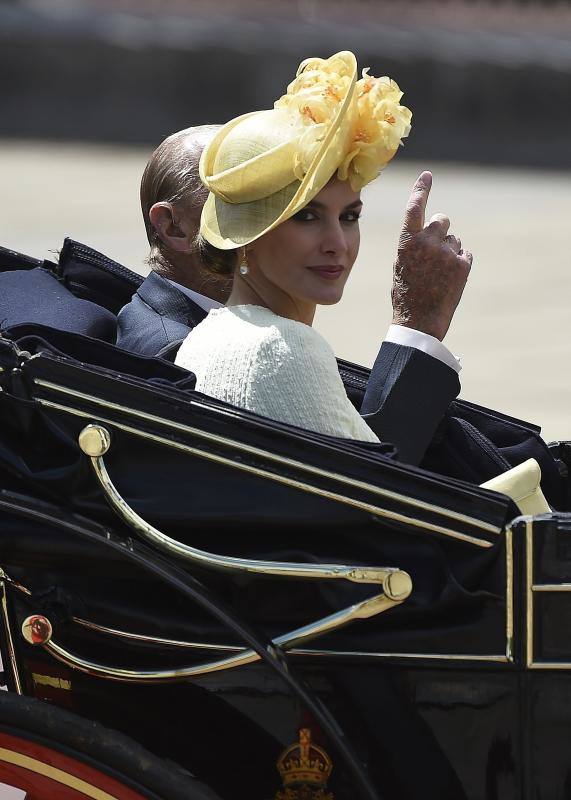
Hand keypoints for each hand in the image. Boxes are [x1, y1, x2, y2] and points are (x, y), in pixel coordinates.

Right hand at [391, 171, 471, 340]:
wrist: (419, 320)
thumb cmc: (406, 294)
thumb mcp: (401, 265)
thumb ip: (414, 244)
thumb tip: (430, 232)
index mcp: (407, 241)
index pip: (415, 207)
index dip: (421, 189)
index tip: (427, 176)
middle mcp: (428, 242)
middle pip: (441, 220)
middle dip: (440, 229)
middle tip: (435, 249)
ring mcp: (447, 253)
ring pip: (453, 240)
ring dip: (448, 252)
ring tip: (437, 275)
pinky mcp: (463, 264)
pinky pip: (464, 254)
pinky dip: (458, 264)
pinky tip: (448, 281)